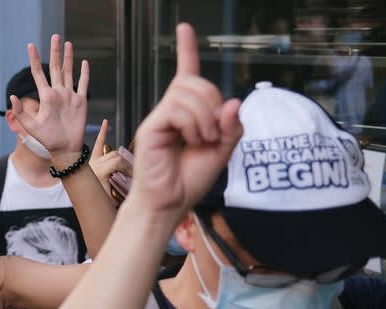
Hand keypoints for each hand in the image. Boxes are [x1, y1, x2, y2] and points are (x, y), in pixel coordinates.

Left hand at [11, 34, 89, 163]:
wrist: (65, 148)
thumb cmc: (47, 140)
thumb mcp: (31, 127)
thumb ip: (21, 113)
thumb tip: (12, 96)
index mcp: (46, 96)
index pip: (38, 73)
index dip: (34, 59)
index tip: (30, 46)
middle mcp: (58, 93)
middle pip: (55, 68)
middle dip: (54, 52)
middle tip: (54, 36)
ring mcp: (70, 96)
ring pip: (69, 72)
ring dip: (69, 58)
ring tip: (68, 43)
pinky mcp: (81, 102)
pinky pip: (83, 84)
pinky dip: (84, 74)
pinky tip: (84, 63)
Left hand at [90, 119, 131, 205]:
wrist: (87, 209)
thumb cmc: (101, 206)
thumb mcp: (114, 200)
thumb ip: (124, 189)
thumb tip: (137, 181)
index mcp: (98, 172)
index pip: (118, 162)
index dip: (129, 169)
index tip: (135, 177)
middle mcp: (94, 164)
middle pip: (116, 156)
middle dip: (127, 164)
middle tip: (133, 175)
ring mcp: (92, 161)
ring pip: (112, 151)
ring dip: (121, 158)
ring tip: (128, 168)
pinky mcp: (91, 161)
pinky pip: (98, 144)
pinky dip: (102, 132)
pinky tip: (105, 122)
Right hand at [130, 23, 242, 219]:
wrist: (169, 204)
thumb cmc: (189, 181)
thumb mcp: (222, 153)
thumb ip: (231, 128)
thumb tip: (234, 102)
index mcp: (187, 114)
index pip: (187, 74)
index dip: (187, 50)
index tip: (185, 27)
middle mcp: (171, 111)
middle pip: (196, 82)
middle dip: (214, 103)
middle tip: (215, 133)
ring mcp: (160, 118)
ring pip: (187, 93)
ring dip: (205, 116)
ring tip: (203, 140)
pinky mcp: (151, 127)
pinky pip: (177, 109)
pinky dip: (193, 123)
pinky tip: (193, 140)